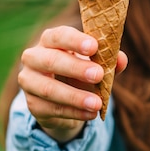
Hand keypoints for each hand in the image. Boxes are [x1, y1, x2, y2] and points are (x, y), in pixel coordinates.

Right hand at [18, 25, 127, 142]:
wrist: (64, 98)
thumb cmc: (81, 71)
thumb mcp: (96, 63)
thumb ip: (108, 60)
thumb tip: (121, 59)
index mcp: (50, 40)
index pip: (59, 35)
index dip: (75, 41)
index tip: (94, 47)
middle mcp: (34, 57)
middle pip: (51, 60)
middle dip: (76, 68)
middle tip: (98, 75)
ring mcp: (29, 81)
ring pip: (48, 89)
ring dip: (75, 97)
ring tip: (97, 103)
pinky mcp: (32, 104)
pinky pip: (51, 109)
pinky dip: (73, 112)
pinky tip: (90, 114)